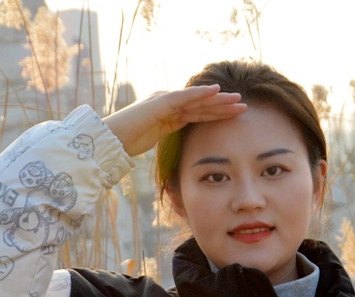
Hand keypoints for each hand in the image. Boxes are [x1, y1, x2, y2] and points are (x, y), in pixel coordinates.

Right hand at [103, 85, 246, 156]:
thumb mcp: (156, 140)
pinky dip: (199, 93)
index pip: (198, 112)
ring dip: (218, 99)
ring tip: (237, 99)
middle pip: (201, 104)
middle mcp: (168, 103)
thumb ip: (169, 136)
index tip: (236, 115)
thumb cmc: (129, 142)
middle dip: (223, 105)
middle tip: (244, 105)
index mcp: (169, 113)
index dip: (218, 113)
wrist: (110, 140)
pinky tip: (215, 91)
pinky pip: (183, 96)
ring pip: (197, 99)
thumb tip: (184, 146)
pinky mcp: (159, 102)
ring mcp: (164, 100)